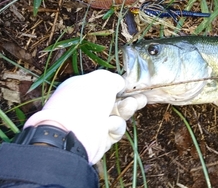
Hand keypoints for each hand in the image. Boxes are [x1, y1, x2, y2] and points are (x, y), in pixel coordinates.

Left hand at [25, 70, 146, 163]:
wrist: (74, 133)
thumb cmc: (86, 101)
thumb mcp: (103, 80)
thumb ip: (115, 79)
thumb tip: (120, 83)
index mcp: (80, 88)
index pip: (101, 85)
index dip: (117, 84)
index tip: (130, 85)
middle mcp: (86, 105)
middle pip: (112, 100)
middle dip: (128, 98)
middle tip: (142, 97)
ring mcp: (93, 123)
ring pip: (117, 114)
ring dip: (126, 108)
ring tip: (133, 104)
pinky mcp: (100, 139)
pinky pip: (115, 129)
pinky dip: (115, 125)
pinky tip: (109, 124)